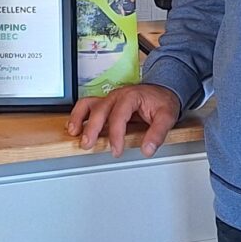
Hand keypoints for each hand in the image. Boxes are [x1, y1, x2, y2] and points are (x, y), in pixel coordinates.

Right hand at [67, 84, 181, 156]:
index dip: (116, 134)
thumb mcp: (167, 116)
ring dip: (79, 118)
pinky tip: (74, 128)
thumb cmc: (161, 102)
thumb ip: (157, 133)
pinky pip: (87, 106)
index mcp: (131, 96)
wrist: (161, 91)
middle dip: (92, 128)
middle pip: (100, 110)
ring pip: (89, 105)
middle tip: (88, 145)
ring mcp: (109, 99)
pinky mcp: (105, 104)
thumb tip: (147, 149)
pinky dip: (78, 116)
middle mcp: (117, 96)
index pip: (119, 115)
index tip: (116, 150)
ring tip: (74, 133)